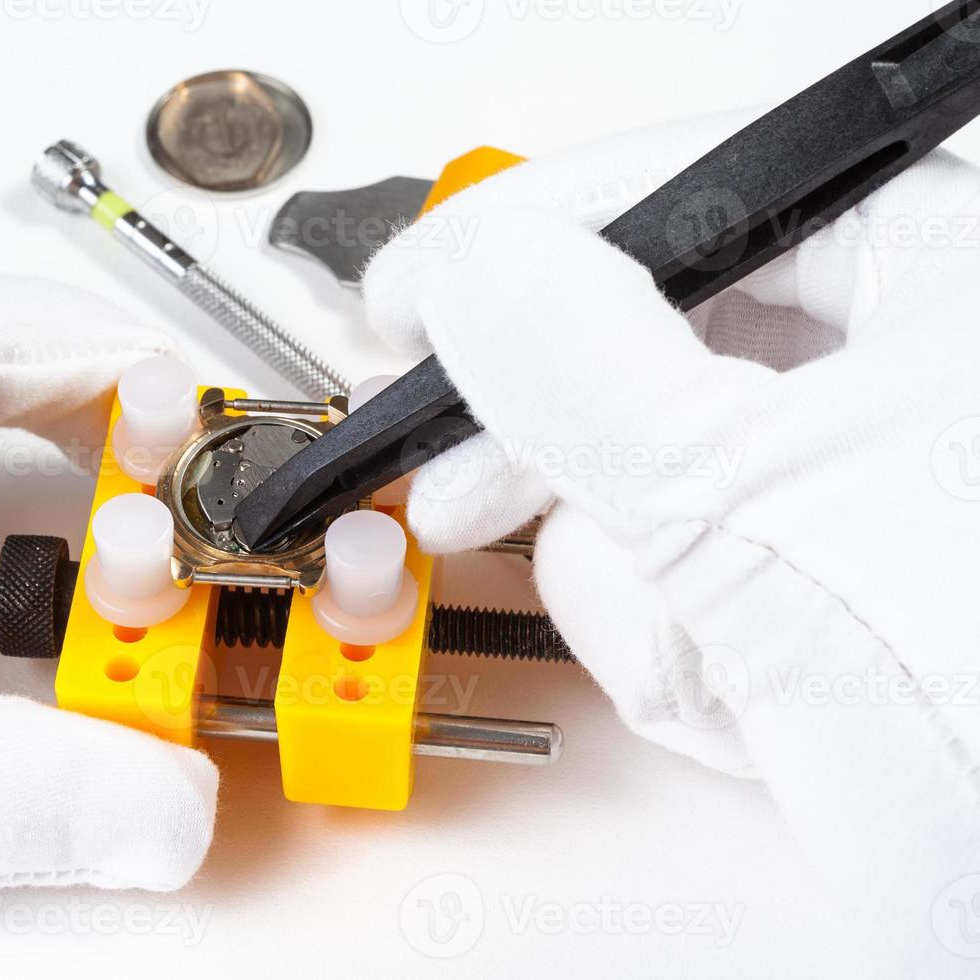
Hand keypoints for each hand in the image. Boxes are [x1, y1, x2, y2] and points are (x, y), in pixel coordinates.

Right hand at [364, 115, 979, 974]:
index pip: (705, 195)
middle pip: (659, 347)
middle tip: (448, 463)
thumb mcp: (758, 514)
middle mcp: (915, 369)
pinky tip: (737, 688)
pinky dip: (678, 640)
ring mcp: (861, 487)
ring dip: (640, 582)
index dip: (535, 230)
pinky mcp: (820, 583)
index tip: (421, 284)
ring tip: (693, 642)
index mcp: (953, 280)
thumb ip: (587, 369)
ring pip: (655, 480)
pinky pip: (684, 568)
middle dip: (554, 446)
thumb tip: (475, 272)